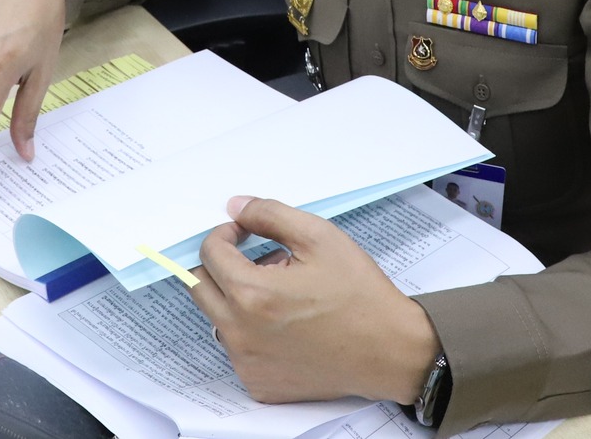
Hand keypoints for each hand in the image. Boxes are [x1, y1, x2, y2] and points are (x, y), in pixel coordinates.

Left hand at [190, 197, 439, 404]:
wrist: (389, 350)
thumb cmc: (359, 296)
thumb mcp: (319, 237)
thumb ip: (270, 214)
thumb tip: (236, 207)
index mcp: (251, 294)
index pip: (209, 253)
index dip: (225, 234)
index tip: (243, 232)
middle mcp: (240, 333)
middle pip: (201, 287)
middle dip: (223, 265)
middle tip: (259, 260)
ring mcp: (247, 363)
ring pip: (219, 318)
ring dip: (238, 298)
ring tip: (282, 292)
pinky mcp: (259, 383)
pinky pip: (238, 348)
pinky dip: (252, 331)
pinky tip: (287, 324)